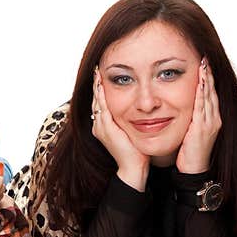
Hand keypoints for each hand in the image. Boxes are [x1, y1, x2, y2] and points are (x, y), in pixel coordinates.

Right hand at [92, 69, 148, 189]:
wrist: (134, 168)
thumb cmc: (137, 152)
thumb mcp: (132, 132)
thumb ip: (131, 121)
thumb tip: (141, 109)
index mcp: (104, 126)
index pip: (100, 103)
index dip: (100, 89)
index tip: (102, 75)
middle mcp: (99, 125)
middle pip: (95, 99)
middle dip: (96, 84)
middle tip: (97, 68)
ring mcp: (100, 126)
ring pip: (96, 101)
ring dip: (97, 86)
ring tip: (97, 72)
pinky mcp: (105, 127)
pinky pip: (101, 106)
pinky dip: (101, 94)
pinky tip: (102, 83)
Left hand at [176, 59, 221, 173]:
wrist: (193, 169)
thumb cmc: (189, 152)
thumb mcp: (190, 131)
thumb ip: (189, 118)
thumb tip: (178, 107)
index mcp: (211, 118)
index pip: (210, 93)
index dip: (207, 78)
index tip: (203, 64)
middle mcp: (214, 118)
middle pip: (212, 91)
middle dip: (209, 74)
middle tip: (205, 58)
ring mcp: (210, 123)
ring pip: (209, 97)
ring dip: (206, 80)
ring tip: (203, 65)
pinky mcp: (204, 128)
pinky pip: (203, 108)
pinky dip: (202, 94)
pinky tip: (200, 84)